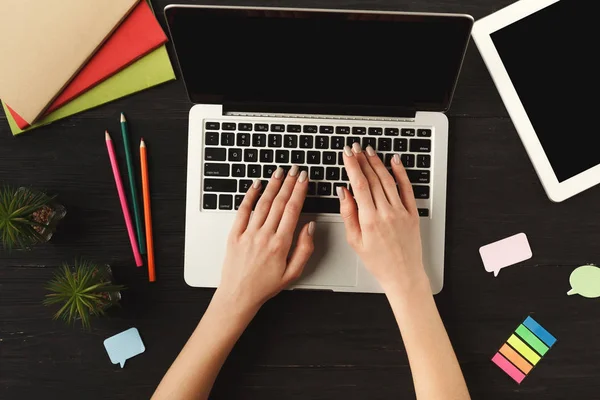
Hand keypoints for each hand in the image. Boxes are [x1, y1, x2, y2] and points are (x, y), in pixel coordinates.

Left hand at [216, 166, 314, 313]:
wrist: (238, 295)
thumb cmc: (266, 286)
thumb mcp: (293, 272)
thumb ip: (304, 249)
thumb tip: (310, 227)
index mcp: (280, 244)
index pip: (293, 210)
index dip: (299, 192)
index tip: (304, 179)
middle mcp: (264, 236)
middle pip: (279, 203)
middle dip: (289, 183)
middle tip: (295, 170)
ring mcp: (248, 233)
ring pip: (263, 204)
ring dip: (272, 185)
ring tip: (280, 172)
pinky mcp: (235, 234)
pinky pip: (243, 210)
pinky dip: (249, 196)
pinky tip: (256, 185)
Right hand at [338, 143, 428, 295]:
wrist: (403, 274)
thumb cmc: (378, 261)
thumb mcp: (355, 241)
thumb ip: (348, 214)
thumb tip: (343, 192)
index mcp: (369, 220)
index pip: (359, 185)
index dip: (352, 166)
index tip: (347, 154)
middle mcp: (386, 212)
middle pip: (372, 179)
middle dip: (362, 160)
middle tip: (355, 147)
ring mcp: (401, 211)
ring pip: (388, 180)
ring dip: (377, 163)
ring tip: (369, 151)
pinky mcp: (412, 213)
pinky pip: (406, 188)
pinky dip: (401, 173)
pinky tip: (394, 161)